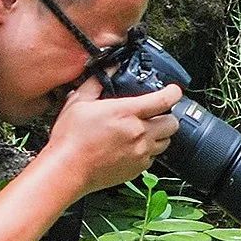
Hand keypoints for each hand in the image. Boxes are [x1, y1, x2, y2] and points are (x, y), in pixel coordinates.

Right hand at [45, 76, 181, 195]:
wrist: (67, 170)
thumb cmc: (70, 139)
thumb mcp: (79, 102)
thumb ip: (96, 83)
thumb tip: (108, 70)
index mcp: (126, 113)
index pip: (164, 100)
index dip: (173, 92)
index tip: (173, 90)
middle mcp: (138, 133)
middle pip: (172, 123)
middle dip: (167, 115)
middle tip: (157, 113)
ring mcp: (139, 153)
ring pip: (166, 142)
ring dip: (160, 134)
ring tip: (144, 131)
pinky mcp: (136, 169)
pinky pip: (153, 158)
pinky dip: (148, 151)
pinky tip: (133, 147)